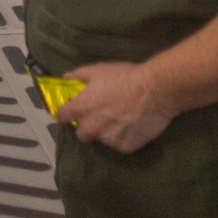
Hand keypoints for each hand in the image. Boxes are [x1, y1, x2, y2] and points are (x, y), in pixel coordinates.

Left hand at [56, 61, 175, 152]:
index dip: (66, 113)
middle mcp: (92, 127)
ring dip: (107, 132)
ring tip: (120, 120)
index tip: (71, 112)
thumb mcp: (98, 70)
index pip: (61, 117)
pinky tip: (132, 126)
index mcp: (81, 109)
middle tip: (100, 117)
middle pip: (81, 133)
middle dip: (87, 126)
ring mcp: (109, 139)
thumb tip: (66, 77)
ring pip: (102, 139)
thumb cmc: (124, 77)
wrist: (156, 90)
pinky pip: (120, 144)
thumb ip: (78, 75)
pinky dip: (124, 138)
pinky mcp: (126, 146)